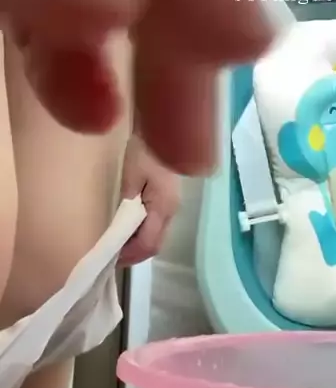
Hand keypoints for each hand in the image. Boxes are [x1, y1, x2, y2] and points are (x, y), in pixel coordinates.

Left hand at [119, 136, 180, 266]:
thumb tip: (119, 228)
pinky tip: (129, 227)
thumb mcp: (131, 176)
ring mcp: (172, 205)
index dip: (130, 255)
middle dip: (134, 254)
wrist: (163, 129)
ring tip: (117, 242)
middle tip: (111, 254)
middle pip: (155, 244)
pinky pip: (157, 224)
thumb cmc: (145, 151)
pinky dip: (143, 232)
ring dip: (139, 244)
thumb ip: (127, 204)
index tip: (110, 258)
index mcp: (163, 207)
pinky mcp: (169, 199)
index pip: (148, 244)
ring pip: (157, 236)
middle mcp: (171, 211)